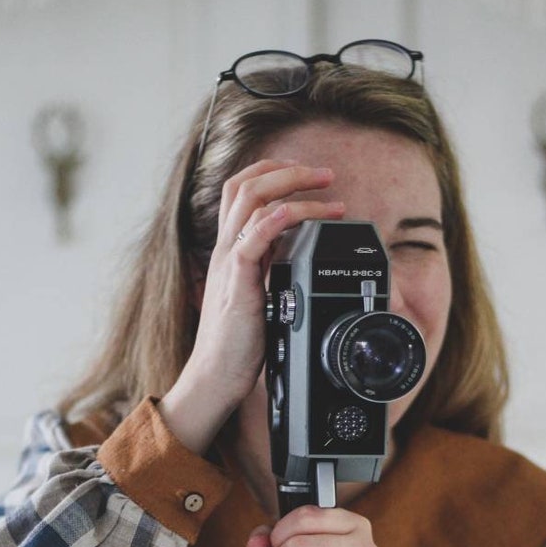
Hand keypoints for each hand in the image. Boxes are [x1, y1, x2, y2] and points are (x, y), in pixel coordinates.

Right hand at [158, 160, 344, 453]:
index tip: (309, 177)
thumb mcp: (260, 294)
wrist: (216, 375)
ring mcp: (229, 262)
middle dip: (289, 171)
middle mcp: (227, 248)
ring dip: (293, 189)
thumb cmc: (239, 343)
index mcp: (232, 248)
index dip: (274, 173)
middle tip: (326, 175)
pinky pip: (251, 239)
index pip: (243, 190)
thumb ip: (272, 268)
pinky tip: (294, 214)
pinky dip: (275, 220)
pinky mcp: (236, 283)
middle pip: (246, 184)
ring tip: (329, 194)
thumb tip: (299, 249)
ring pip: (250, 201)